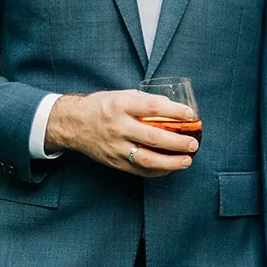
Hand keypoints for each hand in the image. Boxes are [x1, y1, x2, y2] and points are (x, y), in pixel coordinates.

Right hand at [46, 91, 198, 177]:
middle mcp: (118, 127)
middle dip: (177, 142)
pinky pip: (139, 170)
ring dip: (170, 162)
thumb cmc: (101, 107)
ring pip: (147, 159)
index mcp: (120, 105)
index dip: (174, 112)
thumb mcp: (120, 96)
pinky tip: (170, 167)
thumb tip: (172, 108)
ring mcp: (116, 147)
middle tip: (193, 143)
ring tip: (187, 160)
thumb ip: (144, 102)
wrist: (73, 124)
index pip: (152, 108)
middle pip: (153, 137)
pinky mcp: (114, 162)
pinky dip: (158, 171)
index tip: (190, 115)